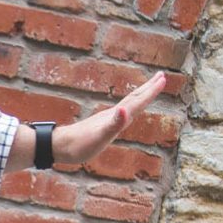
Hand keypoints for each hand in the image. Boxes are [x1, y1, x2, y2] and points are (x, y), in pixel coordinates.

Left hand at [52, 72, 168, 165]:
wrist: (58, 146)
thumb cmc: (79, 145)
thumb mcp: (99, 137)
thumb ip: (113, 124)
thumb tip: (124, 110)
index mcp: (115, 116)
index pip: (137, 101)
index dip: (151, 92)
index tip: (163, 78)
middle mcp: (112, 115)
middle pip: (133, 98)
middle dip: (148, 88)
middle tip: (161, 76)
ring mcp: (106, 119)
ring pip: (127, 104)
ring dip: (139, 96)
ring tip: (148, 90)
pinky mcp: (100, 125)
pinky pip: (119, 114)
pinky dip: (127, 109)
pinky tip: (125, 111)